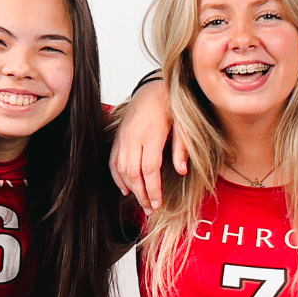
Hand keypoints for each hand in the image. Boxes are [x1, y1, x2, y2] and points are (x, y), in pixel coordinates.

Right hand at [109, 78, 185, 215]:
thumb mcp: (183, 124)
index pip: (149, 169)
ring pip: (120, 169)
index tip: (158, 203)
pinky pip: (113, 161)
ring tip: (141, 202)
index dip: (153, 189)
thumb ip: (182, 148)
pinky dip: (117, 177)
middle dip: (141, 194)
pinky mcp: (118, 137)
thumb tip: (182, 171)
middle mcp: (133, 136)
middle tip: (150, 209)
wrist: (153, 87)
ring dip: (130, 188)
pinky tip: (126, 189)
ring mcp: (123, 137)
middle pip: (133, 173)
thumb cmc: (171, 105)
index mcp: (151, 133)